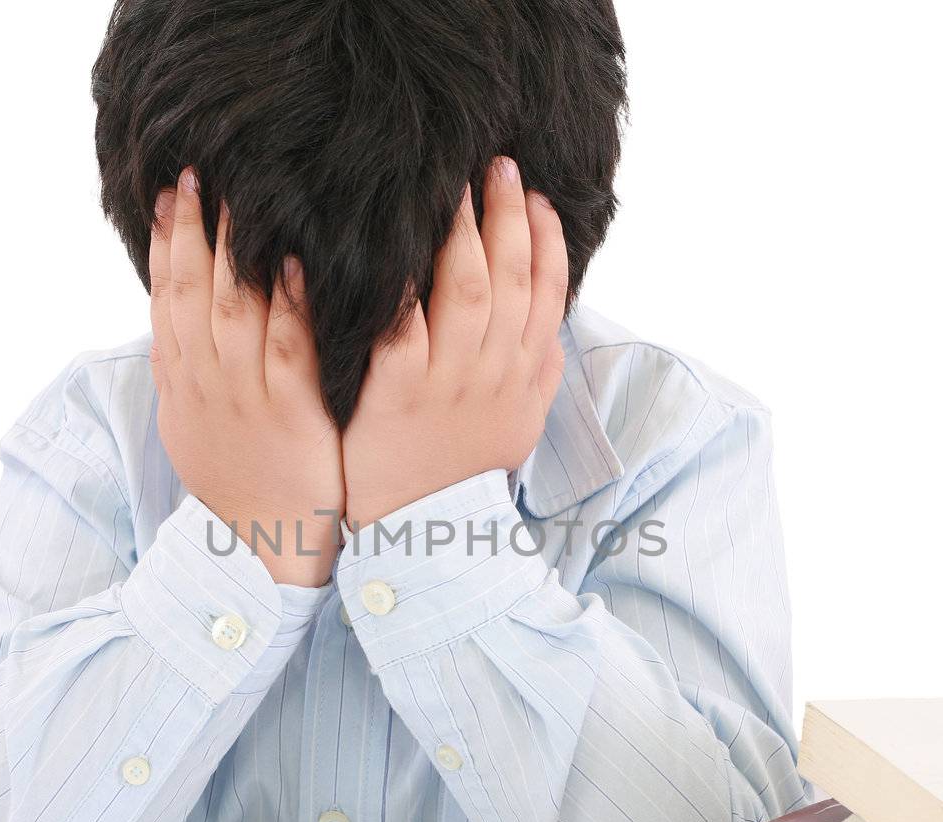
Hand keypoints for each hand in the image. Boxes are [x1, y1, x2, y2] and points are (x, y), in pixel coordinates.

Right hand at [148, 168, 343, 586]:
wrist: (264, 549)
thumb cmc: (241, 482)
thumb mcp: (195, 428)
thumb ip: (188, 372)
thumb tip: (176, 321)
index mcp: (181, 383)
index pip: (165, 299)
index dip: (164, 244)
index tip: (168, 193)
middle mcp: (204, 383)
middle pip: (191, 292)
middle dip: (192, 229)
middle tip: (198, 171)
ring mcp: (244, 398)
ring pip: (231, 310)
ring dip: (233, 249)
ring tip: (240, 193)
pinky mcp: (289, 415)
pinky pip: (286, 349)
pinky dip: (286, 304)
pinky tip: (292, 261)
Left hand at [342, 157, 568, 527]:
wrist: (428, 536)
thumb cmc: (466, 473)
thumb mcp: (519, 427)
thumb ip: (537, 374)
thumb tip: (552, 328)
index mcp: (523, 376)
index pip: (547, 294)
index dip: (546, 241)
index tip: (538, 197)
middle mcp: (491, 373)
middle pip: (511, 279)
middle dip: (508, 217)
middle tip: (499, 166)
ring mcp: (445, 383)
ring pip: (465, 292)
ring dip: (462, 234)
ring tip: (454, 188)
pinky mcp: (394, 394)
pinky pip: (400, 329)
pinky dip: (397, 287)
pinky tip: (390, 247)